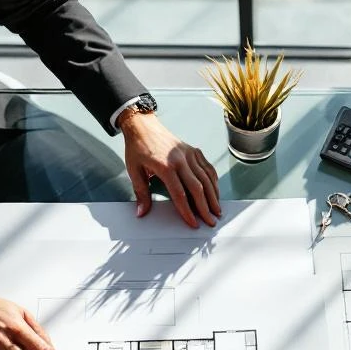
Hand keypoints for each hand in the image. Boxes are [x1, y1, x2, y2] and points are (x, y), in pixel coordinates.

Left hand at [119, 111, 220, 228]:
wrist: (143, 126)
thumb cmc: (138, 148)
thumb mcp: (134, 171)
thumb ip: (141, 193)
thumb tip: (142, 212)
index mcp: (165, 166)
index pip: (180, 194)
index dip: (187, 211)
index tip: (193, 223)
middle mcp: (180, 160)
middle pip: (197, 188)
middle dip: (205, 208)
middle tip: (210, 221)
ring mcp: (189, 154)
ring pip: (206, 178)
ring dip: (213, 196)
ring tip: (217, 210)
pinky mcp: (194, 151)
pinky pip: (207, 168)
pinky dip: (213, 181)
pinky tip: (215, 192)